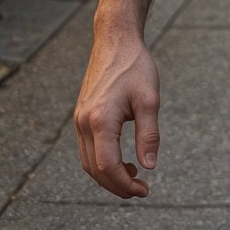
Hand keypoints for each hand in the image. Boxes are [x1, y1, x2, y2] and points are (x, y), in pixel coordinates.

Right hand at [75, 34, 160, 198]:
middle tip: (141, 189)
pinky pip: (87, 150)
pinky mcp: (81, 116)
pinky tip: (122, 160)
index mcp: (100, 120)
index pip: (108, 166)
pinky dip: (102, 162)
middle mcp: (84, 123)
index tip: (145, 189)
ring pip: (88, 163)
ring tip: (133, 176)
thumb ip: (149, 135)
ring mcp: (79, 120)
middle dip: (117, 186)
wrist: (115, 40)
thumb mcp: (150, 100)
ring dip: (108, 176)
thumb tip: (150, 167)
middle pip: (95, 170)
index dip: (125, 185)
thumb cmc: (135, 66)